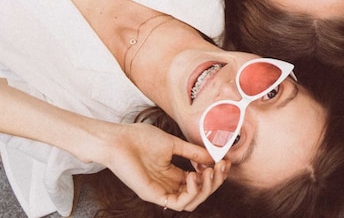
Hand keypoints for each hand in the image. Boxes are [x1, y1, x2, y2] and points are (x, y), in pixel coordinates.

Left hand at [98, 122, 228, 210]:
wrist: (119, 140)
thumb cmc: (140, 139)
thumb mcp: (174, 144)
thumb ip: (193, 152)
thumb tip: (213, 156)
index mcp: (172, 174)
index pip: (198, 181)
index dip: (214, 174)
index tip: (224, 161)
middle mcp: (168, 185)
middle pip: (199, 193)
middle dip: (215, 182)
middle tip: (220, 167)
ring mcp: (161, 191)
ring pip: (192, 202)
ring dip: (206, 188)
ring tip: (207, 171)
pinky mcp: (154, 195)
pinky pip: (179, 204)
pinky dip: (192, 192)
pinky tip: (194, 176)